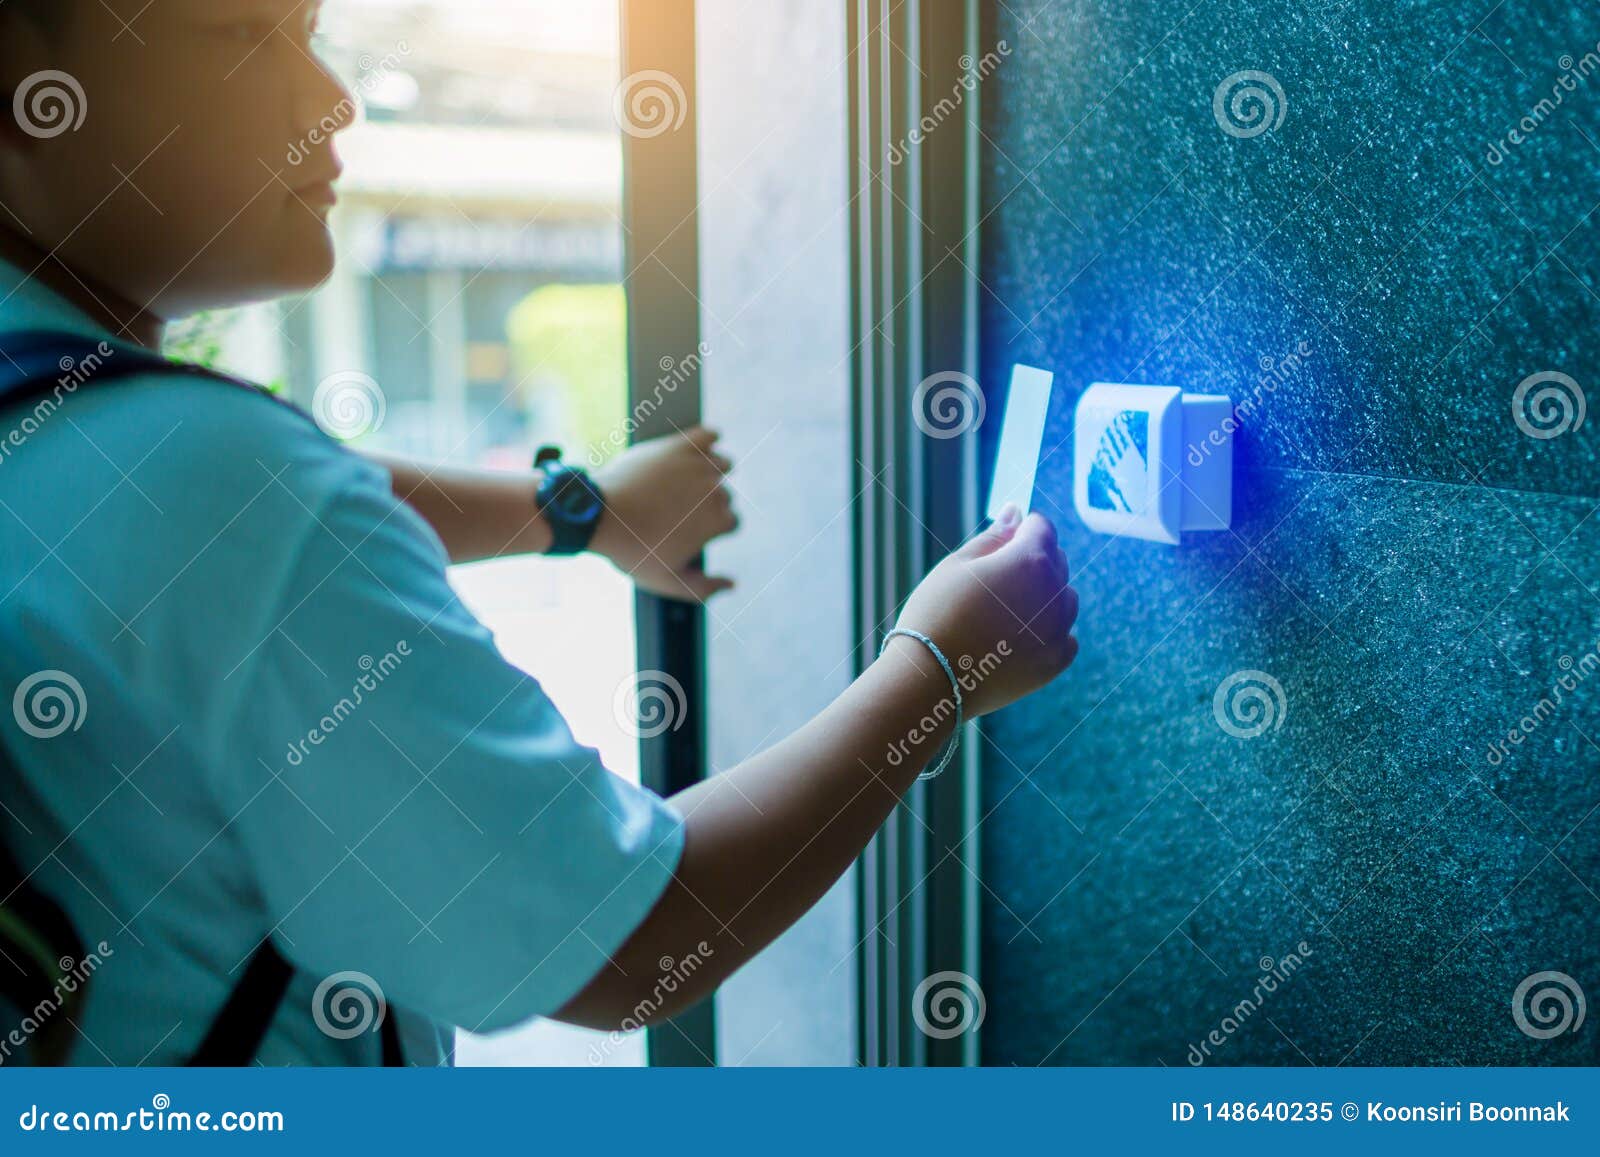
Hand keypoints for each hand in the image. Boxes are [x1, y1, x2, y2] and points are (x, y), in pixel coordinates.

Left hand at [590, 427, 739, 601]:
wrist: (599, 516)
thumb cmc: (632, 551)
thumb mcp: (666, 581)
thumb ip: (703, 588)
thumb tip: (732, 583)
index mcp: (718, 521)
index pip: (732, 522)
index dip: (714, 529)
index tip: (693, 531)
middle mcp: (715, 490)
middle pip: (724, 495)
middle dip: (709, 503)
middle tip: (681, 512)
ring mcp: (697, 465)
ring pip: (722, 464)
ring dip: (712, 473)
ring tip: (689, 483)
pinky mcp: (677, 445)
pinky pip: (706, 434)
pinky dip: (709, 439)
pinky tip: (704, 446)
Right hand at [887, 505, 1077, 717]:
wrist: (930, 678)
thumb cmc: (937, 613)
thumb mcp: (958, 565)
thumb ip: (995, 536)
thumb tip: (1017, 511)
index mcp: (1030, 560)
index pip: (1041, 528)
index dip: (1020, 530)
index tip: (1000, 545)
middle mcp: (1054, 593)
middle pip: (1056, 561)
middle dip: (1033, 561)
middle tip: (993, 582)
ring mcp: (1058, 630)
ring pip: (1065, 599)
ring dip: (1045, 596)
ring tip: (1005, 612)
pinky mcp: (1055, 663)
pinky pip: (1065, 636)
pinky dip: (1049, 632)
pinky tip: (1019, 637)